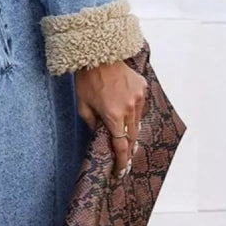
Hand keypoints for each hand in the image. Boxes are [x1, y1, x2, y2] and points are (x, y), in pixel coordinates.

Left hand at [74, 59, 147, 178]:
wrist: (99, 54)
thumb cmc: (87, 80)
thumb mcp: (82, 106)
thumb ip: (91, 124)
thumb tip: (98, 135)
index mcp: (113, 116)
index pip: (121, 145)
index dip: (121, 161)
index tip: (121, 171)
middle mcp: (130, 109)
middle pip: (132, 136)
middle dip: (127, 148)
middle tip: (122, 158)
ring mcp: (139, 97)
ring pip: (137, 122)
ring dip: (130, 129)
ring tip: (122, 133)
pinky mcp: (142, 88)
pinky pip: (139, 106)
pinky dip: (133, 111)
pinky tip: (124, 108)